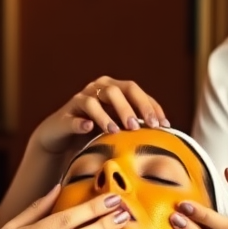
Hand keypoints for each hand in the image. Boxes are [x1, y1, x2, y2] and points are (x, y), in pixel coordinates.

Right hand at [32, 76, 170, 157]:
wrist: (61, 140)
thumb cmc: (94, 135)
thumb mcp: (118, 130)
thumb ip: (136, 127)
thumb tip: (167, 134)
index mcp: (114, 89)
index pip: (136, 92)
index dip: (150, 106)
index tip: (163, 124)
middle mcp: (98, 88)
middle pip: (119, 90)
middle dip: (132, 107)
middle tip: (142, 126)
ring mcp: (80, 99)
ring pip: (96, 99)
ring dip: (108, 115)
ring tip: (116, 131)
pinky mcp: (64, 114)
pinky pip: (74, 116)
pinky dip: (81, 121)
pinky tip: (88, 128)